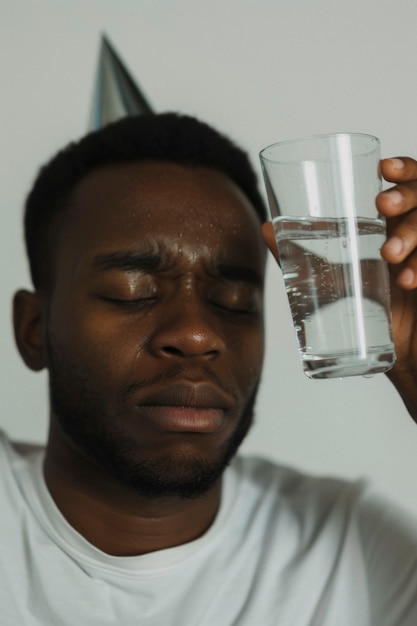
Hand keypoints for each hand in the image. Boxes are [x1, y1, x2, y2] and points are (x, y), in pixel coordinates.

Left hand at [262, 158, 416, 420]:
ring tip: (388, 254)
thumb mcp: (334, 283)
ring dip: (411, 232)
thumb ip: (303, 257)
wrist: (403, 355)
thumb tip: (266, 228)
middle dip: (406, 193)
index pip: (409, 182)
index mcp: (398, 226)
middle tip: (382, 206)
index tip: (383, 169)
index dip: (403, 169)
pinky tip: (408, 281)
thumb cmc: (374, 314)